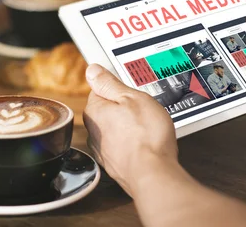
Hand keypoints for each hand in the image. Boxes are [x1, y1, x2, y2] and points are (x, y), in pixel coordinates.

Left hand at [83, 64, 177, 195]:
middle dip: (124, 109)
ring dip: (128, 128)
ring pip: (115, 130)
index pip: (100, 90)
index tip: (131, 90)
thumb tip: (92, 71)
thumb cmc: (145, 136)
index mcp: (95, 110)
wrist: (152, 174)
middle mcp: (94, 132)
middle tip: (143, 109)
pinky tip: (146, 145)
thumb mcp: (132, 97)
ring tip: (148, 128)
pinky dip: (132, 145)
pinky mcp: (114, 165)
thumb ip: (110, 83)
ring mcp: (103, 150)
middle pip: (107, 111)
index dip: (118, 88)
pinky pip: (122, 147)